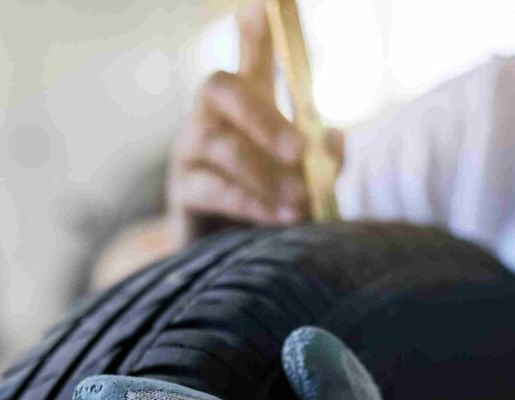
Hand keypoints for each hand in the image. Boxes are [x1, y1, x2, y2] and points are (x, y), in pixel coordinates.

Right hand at [166, 2, 344, 245]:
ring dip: (263, 173)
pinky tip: (281, 218)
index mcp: (244, 107)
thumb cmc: (270, 207)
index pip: (249, 59)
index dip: (257, 34)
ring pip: (218, 145)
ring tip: (301, 201)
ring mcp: (189, 152)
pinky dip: (251, 203)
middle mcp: (210, 118)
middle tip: (301, 151)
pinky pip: (211, 189)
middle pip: (220, 88)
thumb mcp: (306, 179)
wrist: (230, 259)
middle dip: (264, 116)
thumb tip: (333, 139)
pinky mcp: (181, 193)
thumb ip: (323, 158)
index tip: (267, 5)